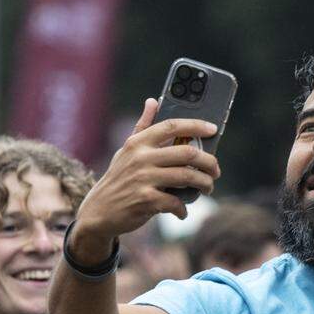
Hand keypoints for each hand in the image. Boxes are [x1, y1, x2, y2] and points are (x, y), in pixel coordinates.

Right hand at [71, 98, 219, 254]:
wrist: (98, 211)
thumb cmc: (118, 179)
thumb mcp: (126, 151)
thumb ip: (142, 127)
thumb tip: (153, 100)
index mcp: (138, 143)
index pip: (172, 126)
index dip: (196, 125)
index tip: (213, 129)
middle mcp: (141, 158)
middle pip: (187, 152)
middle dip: (209, 162)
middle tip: (215, 170)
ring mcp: (143, 179)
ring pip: (187, 177)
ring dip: (204, 184)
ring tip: (208, 188)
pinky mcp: (146, 200)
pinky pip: (175, 202)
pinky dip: (183, 209)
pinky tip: (182, 212)